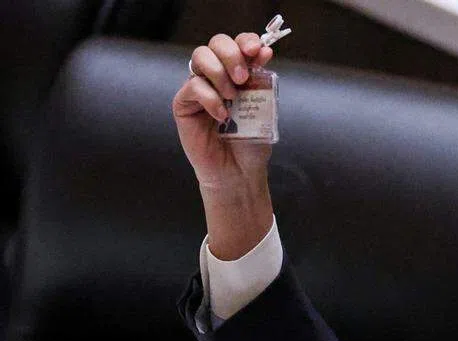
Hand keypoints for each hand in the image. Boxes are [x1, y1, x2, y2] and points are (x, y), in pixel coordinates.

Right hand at [172, 33, 275, 258]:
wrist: (241, 173)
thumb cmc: (252, 143)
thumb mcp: (264, 108)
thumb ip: (262, 80)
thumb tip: (264, 52)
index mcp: (237, 74)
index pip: (237, 45)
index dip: (246, 42)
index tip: (259, 51)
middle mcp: (216, 77)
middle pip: (215, 44)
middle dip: (231, 54)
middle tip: (243, 77)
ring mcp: (198, 89)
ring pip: (200, 58)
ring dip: (219, 73)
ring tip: (233, 97)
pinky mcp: (184, 105)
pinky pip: (193, 87)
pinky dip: (211, 98)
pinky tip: (223, 116)